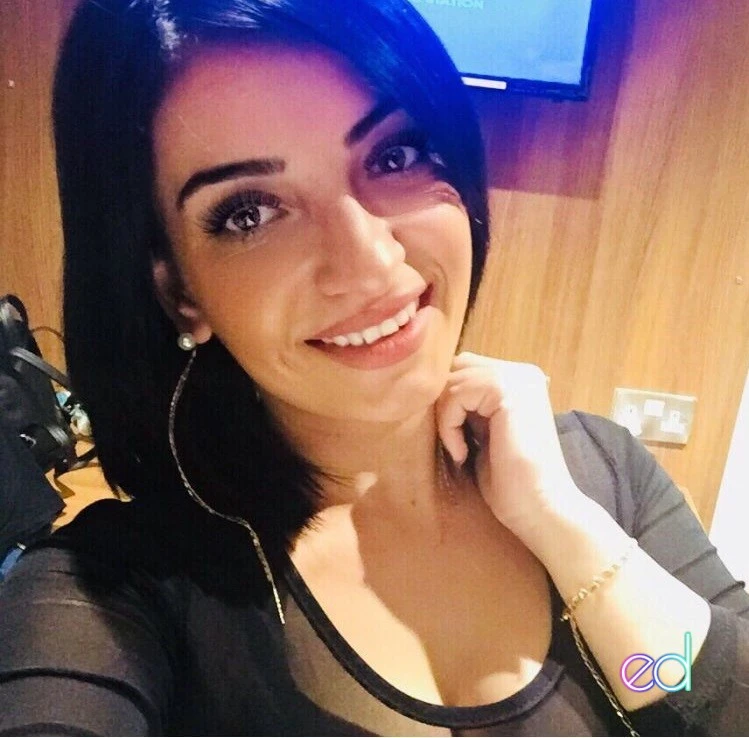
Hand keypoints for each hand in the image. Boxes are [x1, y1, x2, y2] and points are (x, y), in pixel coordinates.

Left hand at [436, 352, 586, 543]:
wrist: (539, 510)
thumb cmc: (508, 482)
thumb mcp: (481, 432)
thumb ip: (467, 406)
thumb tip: (431, 390)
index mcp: (519, 380)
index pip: (463, 368)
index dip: (447, 401)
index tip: (454, 439)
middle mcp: (522, 373)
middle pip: (456, 367)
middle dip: (444, 405)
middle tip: (453, 442)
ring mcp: (517, 379)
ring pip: (452, 379)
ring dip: (445, 419)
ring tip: (460, 451)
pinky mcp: (508, 392)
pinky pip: (455, 394)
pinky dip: (449, 426)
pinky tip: (462, 453)